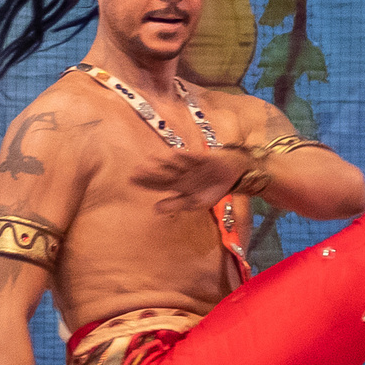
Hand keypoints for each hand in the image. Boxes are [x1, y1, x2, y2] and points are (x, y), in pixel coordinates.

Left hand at [132, 146, 251, 213]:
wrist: (233, 175)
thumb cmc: (212, 188)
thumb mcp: (195, 202)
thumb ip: (176, 204)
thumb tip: (154, 209)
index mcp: (178, 185)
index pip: (159, 184)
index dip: (145, 182)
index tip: (130, 180)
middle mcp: (182, 173)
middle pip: (164, 173)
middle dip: (151, 172)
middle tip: (136, 171)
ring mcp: (192, 165)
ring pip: (175, 165)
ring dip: (164, 162)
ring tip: (151, 160)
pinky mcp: (204, 158)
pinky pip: (194, 158)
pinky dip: (185, 157)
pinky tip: (173, 156)